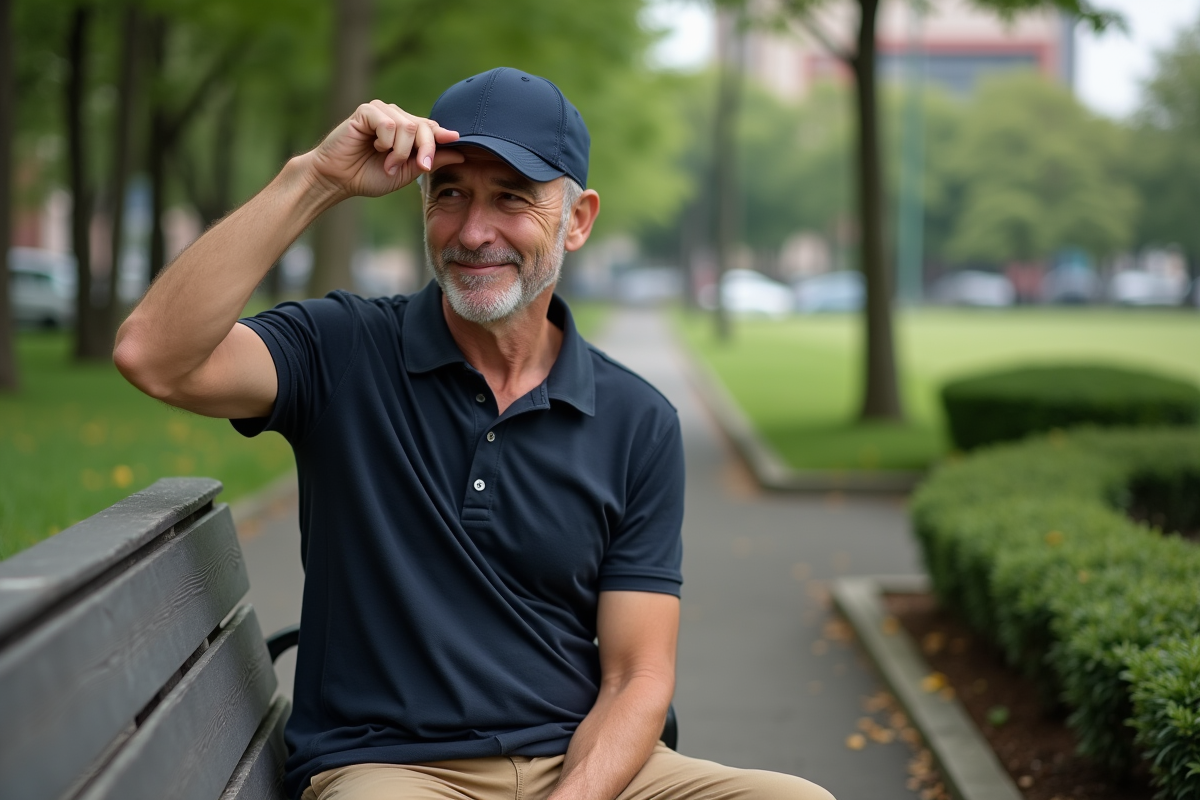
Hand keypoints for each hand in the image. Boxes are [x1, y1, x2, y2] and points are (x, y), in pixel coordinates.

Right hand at [305, 100, 463, 198]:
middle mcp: (396, 117)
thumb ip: (431, 161)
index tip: (458, 143)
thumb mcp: (406, 172)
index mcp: (407, 131)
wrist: (339, 179)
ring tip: (386, 162)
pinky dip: (386, 142)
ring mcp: (382, 111)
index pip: (432, 129)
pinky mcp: (367, 111)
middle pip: (425, 127)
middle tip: (418, 167)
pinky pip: (389, 124)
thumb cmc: (368, 176)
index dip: (444, 137)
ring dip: (400, 152)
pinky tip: (375, 148)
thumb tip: (461, 154)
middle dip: (425, 150)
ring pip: (409, 127)